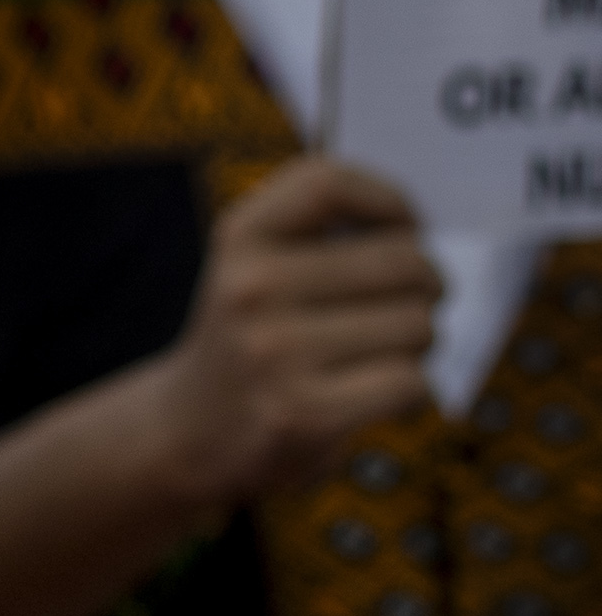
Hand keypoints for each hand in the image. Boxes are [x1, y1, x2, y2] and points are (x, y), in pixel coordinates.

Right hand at [137, 156, 445, 508]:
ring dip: (420, 343)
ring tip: (383, 353)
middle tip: (407, 306)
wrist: (189, 431)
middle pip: (405, 262)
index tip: (403, 231)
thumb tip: (425, 235)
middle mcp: (250, 287)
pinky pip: (410, 382)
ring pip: (417, 325)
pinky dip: (410, 390)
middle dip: (427, 286)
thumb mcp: (256, 266)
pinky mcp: (302, 413)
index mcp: (239, 237)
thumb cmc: (253, 337)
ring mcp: (273, 352)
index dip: (391, 201)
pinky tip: (376, 392)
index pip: (330, 184)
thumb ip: (326, 233)